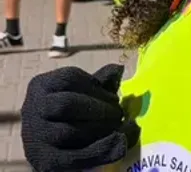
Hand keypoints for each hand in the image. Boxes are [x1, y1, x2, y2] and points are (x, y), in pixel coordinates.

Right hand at [21, 64, 139, 171]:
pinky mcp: (44, 159)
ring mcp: (35, 136)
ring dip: (100, 128)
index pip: (69, 78)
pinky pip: (73, 156)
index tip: (114, 97)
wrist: (51, 142)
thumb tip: (118, 69)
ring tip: (118, 127)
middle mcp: (33, 109)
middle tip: (119, 114)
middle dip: (99, 108)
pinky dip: (100, 150)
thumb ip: (100, 81)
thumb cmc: (71, 110)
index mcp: (42, 85)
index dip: (97, 87)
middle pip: (66, 104)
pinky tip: (119, 142)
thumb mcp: (84, 91)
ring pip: (68, 131)